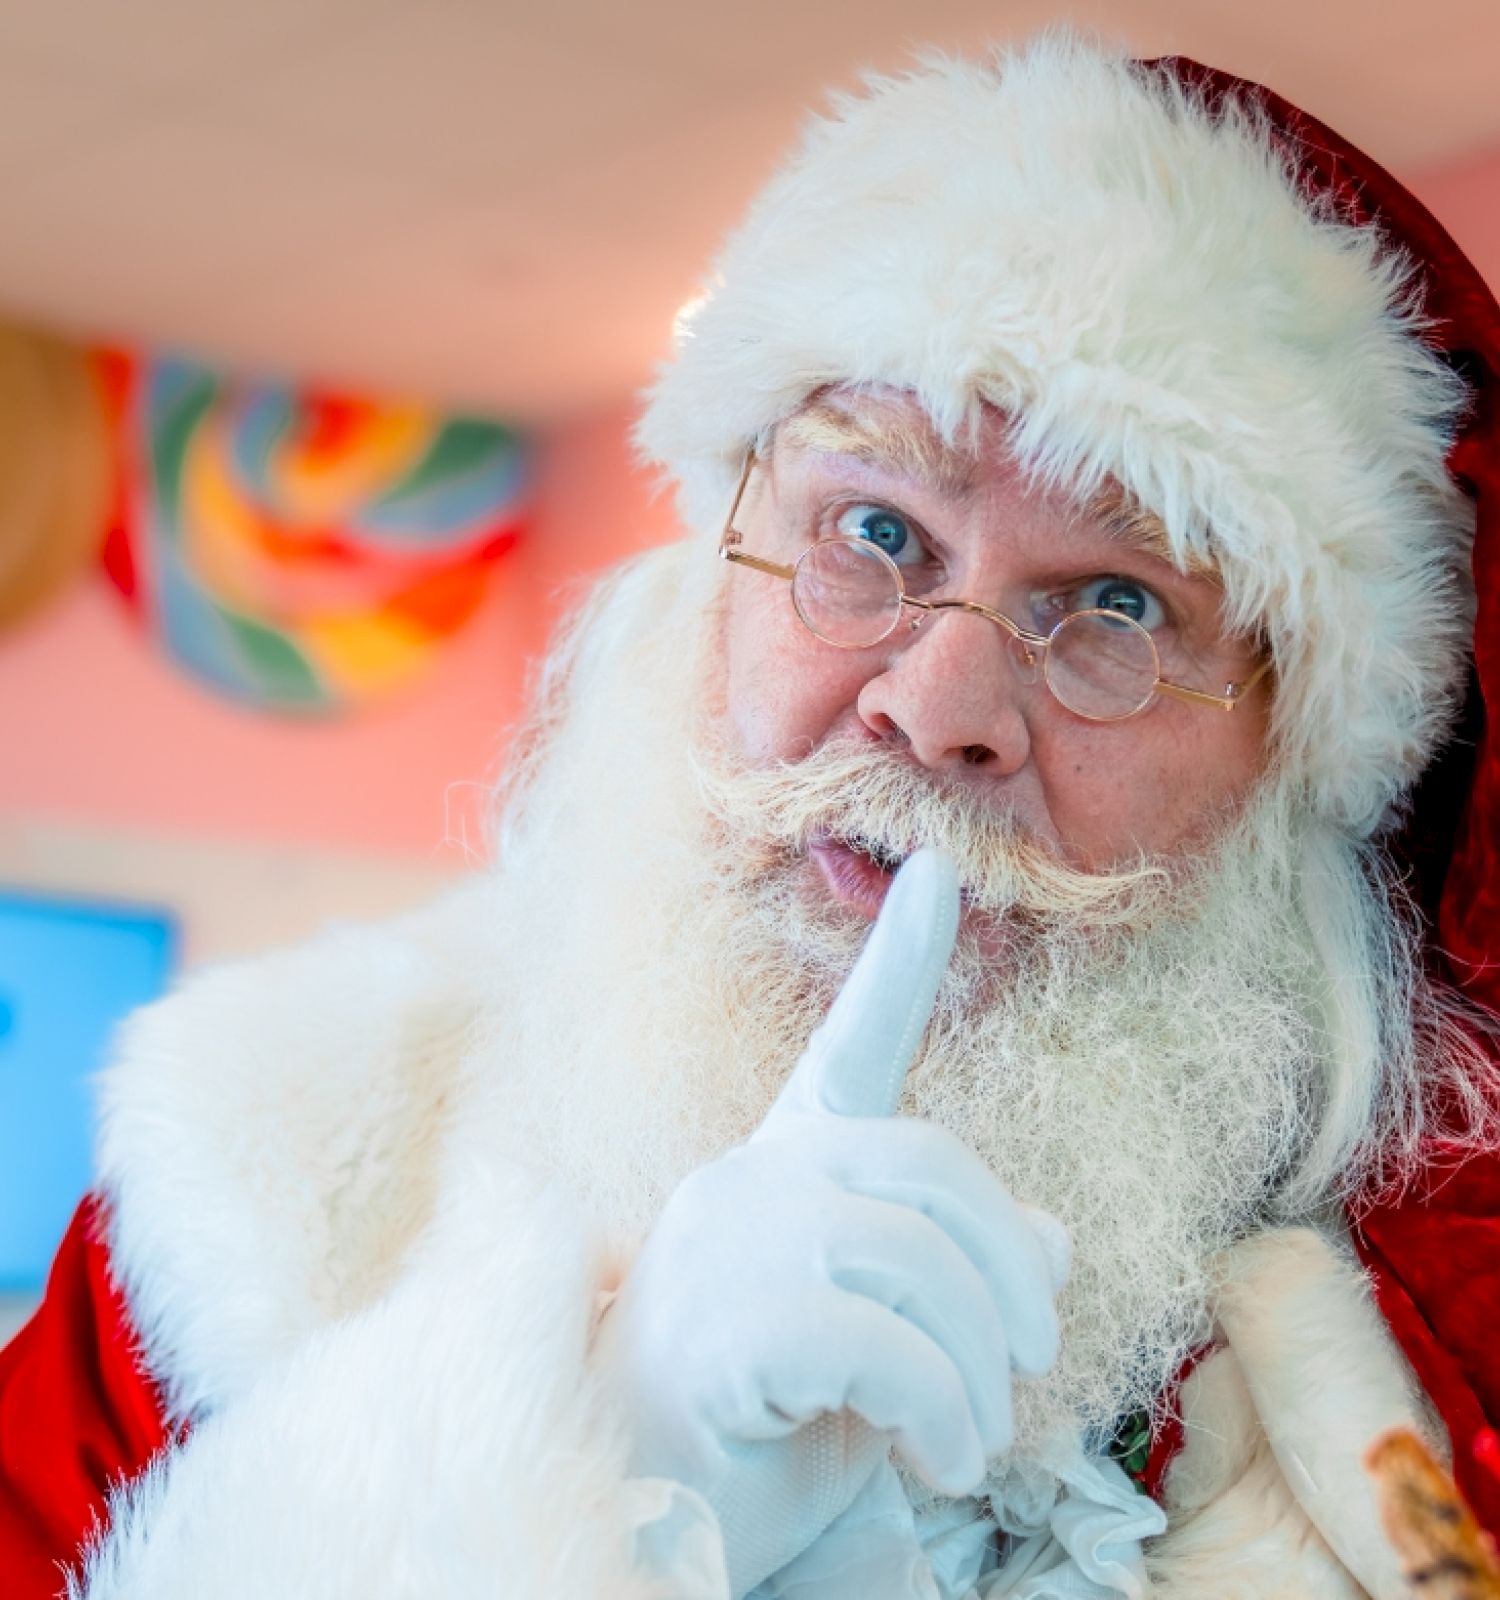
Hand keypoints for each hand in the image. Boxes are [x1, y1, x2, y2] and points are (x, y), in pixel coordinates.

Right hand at [594, 849, 1069, 1595]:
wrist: (660, 1514)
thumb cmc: (774, 1419)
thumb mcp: (888, 1342)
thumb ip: (953, 1277)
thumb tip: (1050, 1236)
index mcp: (787, 1167)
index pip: (851, 1046)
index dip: (901, 959)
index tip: (936, 871)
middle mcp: (751, 1179)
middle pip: (931, 1169)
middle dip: (1008, 1269)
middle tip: (1031, 1363)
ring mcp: (729, 1243)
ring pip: (918, 1261)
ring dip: (979, 1368)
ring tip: (975, 1442)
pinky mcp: (722, 1323)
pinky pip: (885, 1347)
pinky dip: (942, 1414)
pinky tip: (937, 1463)